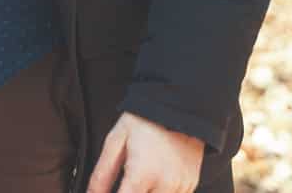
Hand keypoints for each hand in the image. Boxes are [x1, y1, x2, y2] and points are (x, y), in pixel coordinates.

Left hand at [85, 111, 203, 192]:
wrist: (178, 107)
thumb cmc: (145, 121)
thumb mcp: (116, 141)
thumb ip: (102, 173)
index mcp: (142, 174)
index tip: (111, 191)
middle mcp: (164, 185)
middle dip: (129, 192)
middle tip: (125, 182)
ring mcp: (180, 186)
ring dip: (145, 192)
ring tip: (141, 177)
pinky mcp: (190, 185)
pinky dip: (160, 192)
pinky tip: (154, 179)